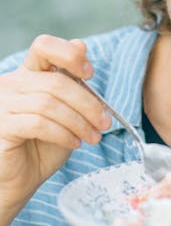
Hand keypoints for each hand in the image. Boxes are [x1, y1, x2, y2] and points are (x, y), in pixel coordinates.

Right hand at [0, 34, 110, 218]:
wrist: (21, 180)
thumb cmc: (44, 145)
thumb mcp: (67, 111)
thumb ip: (73, 83)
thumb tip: (81, 45)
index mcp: (29, 74)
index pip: (44, 46)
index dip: (69, 55)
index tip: (90, 74)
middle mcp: (12, 83)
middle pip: (56, 81)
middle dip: (87, 103)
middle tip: (104, 122)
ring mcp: (3, 104)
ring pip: (49, 103)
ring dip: (79, 122)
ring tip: (92, 137)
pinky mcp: (2, 126)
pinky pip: (38, 123)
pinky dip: (63, 133)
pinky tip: (74, 143)